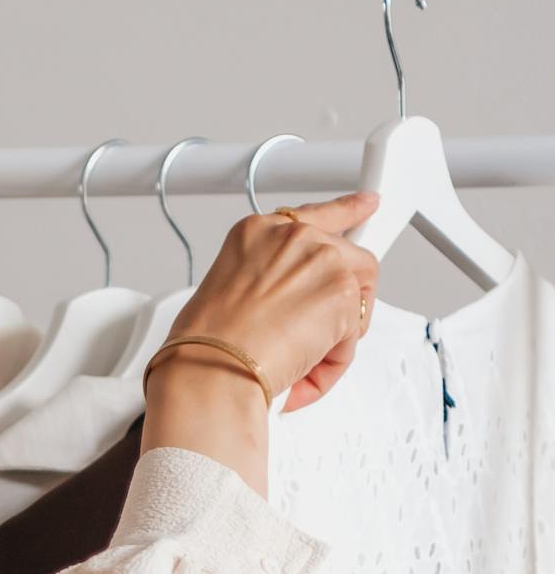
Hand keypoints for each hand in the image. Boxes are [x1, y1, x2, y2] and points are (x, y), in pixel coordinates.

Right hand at [163, 190, 380, 411]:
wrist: (212, 368)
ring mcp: (320, 260)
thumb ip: (270, 280)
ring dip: (338, 332)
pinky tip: (303, 365)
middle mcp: (292, 237)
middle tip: (324, 333)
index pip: (314, 215)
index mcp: (258, 232)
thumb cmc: (207, 343)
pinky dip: (333, 358)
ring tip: (302, 355)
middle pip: (349, 260)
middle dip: (343, 299)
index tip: (366, 205)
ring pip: (359, 296)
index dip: (347, 212)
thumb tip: (296, 304)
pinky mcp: (341, 292)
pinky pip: (354, 331)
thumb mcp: (229, 291)